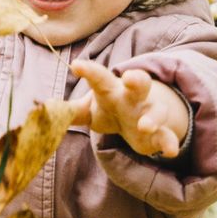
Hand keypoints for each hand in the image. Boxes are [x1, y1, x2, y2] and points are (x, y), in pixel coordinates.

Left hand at [70, 60, 188, 157]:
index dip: (89, 71)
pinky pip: (166, 136)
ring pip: (156, 111)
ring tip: (144, 126)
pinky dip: (169, 143)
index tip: (76, 65)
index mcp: (112, 90)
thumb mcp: (88, 110)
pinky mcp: (158, 134)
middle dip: (136, 79)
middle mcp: (133, 98)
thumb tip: (46, 110)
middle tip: (130, 78)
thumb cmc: (109, 109)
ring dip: (152, 118)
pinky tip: (170, 152)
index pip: (100, 78)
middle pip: (139, 83)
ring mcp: (148, 114)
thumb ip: (70, 111)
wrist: (139, 121)